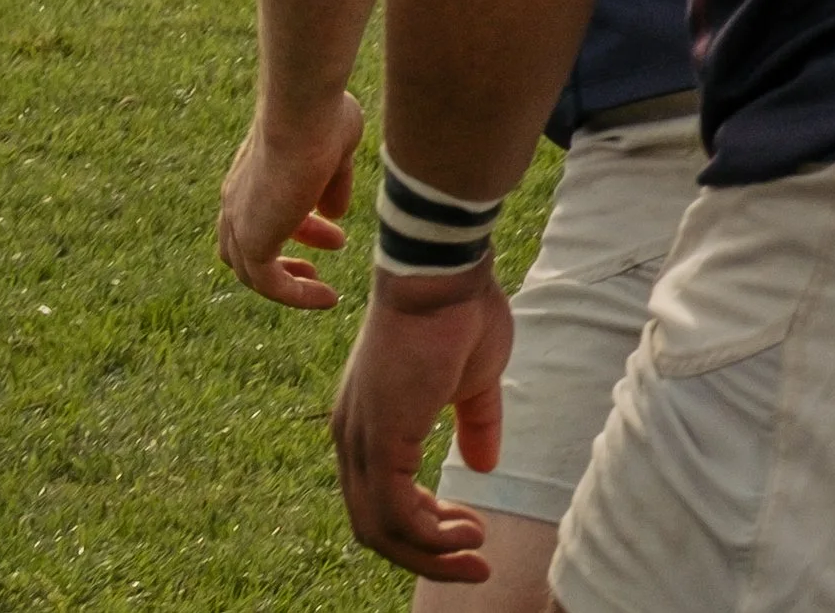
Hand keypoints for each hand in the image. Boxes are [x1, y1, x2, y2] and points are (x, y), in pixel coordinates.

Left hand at [219, 91, 361, 308]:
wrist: (303, 108)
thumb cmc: (322, 115)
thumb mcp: (335, 151)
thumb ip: (333, 183)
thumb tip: (335, 213)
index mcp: (252, 174)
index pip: (264, 210)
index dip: (300, 223)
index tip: (332, 227)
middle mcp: (237, 199)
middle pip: (250, 244)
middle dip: (290, 253)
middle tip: (325, 255)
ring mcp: (240, 220)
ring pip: (254, 272)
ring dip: (291, 282)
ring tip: (324, 291)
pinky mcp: (252, 241)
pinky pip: (271, 286)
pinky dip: (297, 295)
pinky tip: (328, 297)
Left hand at [331, 266, 513, 582]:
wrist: (441, 272)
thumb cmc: (457, 312)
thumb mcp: (473, 380)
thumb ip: (475, 422)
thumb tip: (483, 468)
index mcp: (369, 422)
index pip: (381, 501)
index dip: (423, 529)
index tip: (470, 532)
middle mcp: (352, 437)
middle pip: (375, 527)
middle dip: (427, 555)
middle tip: (475, 562)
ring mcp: (359, 440)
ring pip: (382, 529)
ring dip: (432, 552)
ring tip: (476, 548)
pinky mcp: (378, 439)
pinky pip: (396, 514)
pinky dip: (430, 535)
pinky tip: (469, 529)